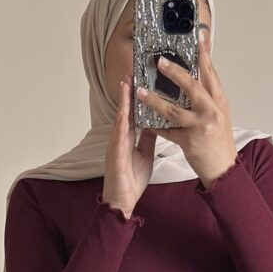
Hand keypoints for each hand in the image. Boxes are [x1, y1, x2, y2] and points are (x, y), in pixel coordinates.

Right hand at [101, 78, 157, 217]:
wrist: (122, 200)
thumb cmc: (131, 179)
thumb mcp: (145, 154)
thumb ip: (148, 138)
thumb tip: (157, 123)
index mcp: (129, 136)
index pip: (134, 111)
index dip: (137, 95)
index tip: (141, 78)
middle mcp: (120, 137)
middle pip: (125, 110)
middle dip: (129, 91)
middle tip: (132, 71)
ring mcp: (116, 144)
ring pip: (120, 118)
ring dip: (123, 102)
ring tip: (126, 84)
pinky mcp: (115, 154)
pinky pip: (119, 136)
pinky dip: (121, 123)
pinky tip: (124, 112)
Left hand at [136, 30, 237, 186]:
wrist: (224, 169)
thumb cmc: (219, 141)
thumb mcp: (219, 114)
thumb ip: (208, 97)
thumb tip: (196, 76)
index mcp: (219, 102)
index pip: (211, 73)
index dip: (204, 54)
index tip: (197, 37)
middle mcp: (212, 111)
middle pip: (192, 86)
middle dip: (174, 72)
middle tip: (160, 62)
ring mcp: (200, 127)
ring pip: (173, 109)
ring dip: (154, 99)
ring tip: (140, 91)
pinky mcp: (189, 141)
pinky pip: (167, 131)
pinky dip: (155, 125)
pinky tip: (145, 120)